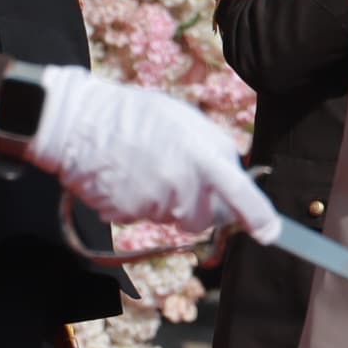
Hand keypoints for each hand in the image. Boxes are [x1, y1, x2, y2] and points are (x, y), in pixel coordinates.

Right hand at [24, 65, 279, 237]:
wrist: (77, 121)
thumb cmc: (134, 115)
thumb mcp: (185, 120)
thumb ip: (213, 150)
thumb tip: (232, 179)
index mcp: (199, 154)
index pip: (238, 192)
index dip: (257, 215)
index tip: (270, 232)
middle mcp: (179, 182)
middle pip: (204, 218)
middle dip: (198, 205)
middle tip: (178, 174)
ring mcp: (151, 202)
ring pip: (172, 219)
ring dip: (166, 202)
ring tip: (145, 166)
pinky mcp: (125, 214)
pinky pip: (142, 218)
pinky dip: (138, 203)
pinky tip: (126, 176)